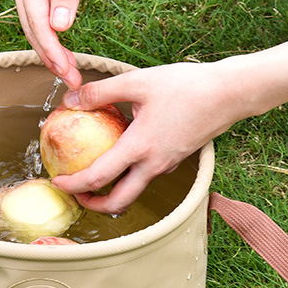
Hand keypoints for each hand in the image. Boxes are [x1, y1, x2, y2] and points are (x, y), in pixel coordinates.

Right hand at [7, 0, 102, 89]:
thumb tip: (60, 27)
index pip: (37, 20)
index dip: (52, 49)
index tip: (67, 71)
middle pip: (31, 27)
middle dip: (50, 57)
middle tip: (71, 81)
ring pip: (33, 24)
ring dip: (50, 49)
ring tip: (69, 72)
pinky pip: (38, 14)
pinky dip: (50, 34)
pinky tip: (62, 50)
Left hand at [49, 61, 247, 212]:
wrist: (231, 93)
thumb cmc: (186, 85)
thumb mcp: (137, 82)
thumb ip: (100, 92)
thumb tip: (70, 100)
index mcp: (140, 148)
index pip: (99, 177)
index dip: (74, 185)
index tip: (57, 183)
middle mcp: (154, 165)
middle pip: (119, 202)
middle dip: (94, 205)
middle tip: (76, 196)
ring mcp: (168, 165)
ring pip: (135, 191)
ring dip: (112, 192)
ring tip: (94, 178)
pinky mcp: (177, 159)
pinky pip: (149, 175)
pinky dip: (130, 175)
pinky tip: (123, 155)